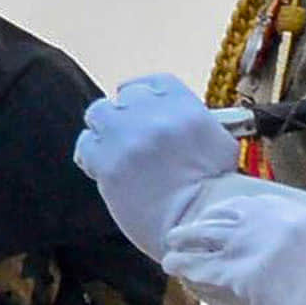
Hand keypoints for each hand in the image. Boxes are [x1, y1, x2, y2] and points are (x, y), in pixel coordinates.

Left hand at [76, 74, 238, 256]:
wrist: (198, 222)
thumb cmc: (215, 192)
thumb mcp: (219, 144)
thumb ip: (191, 122)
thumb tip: (170, 117)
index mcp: (188, 109)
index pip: (156, 82)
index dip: (145, 92)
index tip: (140, 105)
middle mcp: (156, 116)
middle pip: (126, 96)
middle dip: (127, 114)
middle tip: (129, 135)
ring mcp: (129, 138)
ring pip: (99, 113)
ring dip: (105, 129)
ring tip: (113, 150)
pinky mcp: (108, 164)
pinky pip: (85, 144)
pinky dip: (91, 154)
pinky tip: (102, 168)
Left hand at [166, 178, 305, 304]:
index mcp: (295, 213)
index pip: (252, 204)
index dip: (231, 211)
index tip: (222, 217)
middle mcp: (265, 222)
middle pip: (222, 216)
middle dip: (204, 223)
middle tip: (191, 233)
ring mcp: (245, 245)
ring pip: (202, 235)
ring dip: (183, 240)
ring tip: (173, 248)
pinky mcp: (229, 271)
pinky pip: (195, 264)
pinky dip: (180, 264)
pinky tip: (172, 266)